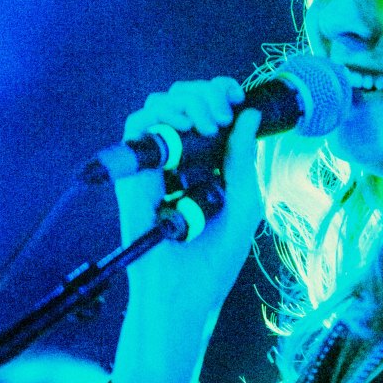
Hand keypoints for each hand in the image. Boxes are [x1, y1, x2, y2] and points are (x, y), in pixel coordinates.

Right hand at [109, 78, 263, 382]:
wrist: (182, 290)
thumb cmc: (216, 256)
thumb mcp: (245, 204)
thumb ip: (245, 160)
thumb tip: (250, 115)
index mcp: (213, 159)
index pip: (213, 107)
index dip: (222, 92)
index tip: (237, 97)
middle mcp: (184, 155)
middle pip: (186, 97)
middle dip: (207, 93)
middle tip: (221, 115)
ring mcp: (157, 162)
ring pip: (161, 104)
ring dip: (185, 101)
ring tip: (205, 124)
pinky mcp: (133, 172)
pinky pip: (136, 126)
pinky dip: (157, 116)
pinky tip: (181, 130)